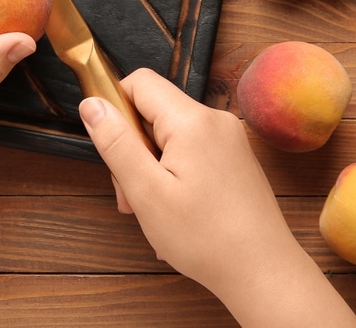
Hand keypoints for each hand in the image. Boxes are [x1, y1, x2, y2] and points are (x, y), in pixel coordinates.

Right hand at [79, 69, 355, 325]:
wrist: (264, 273)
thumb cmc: (206, 238)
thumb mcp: (146, 191)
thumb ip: (116, 142)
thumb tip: (91, 103)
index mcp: (192, 120)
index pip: (139, 82)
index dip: (115, 107)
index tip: (111, 148)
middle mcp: (215, 119)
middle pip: (153, 111)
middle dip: (133, 148)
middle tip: (131, 195)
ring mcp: (229, 138)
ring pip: (170, 134)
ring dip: (151, 166)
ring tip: (153, 210)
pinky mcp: (235, 157)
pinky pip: (191, 150)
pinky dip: (173, 174)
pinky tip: (175, 210)